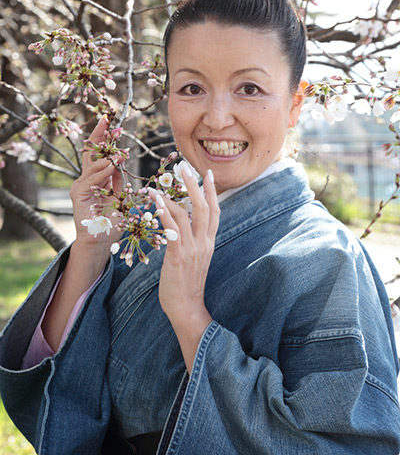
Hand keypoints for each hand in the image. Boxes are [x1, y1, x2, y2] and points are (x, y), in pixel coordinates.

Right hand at [70, 116, 123, 251]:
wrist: (99, 242)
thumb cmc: (110, 222)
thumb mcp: (119, 197)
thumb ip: (118, 181)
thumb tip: (120, 162)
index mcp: (98, 178)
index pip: (101, 154)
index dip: (106, 139)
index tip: (113, 123)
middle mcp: (87, 179)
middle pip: (92, 152)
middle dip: (99, 136)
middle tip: (107, 120)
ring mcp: (81, 185)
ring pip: (92, 164)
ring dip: (105, 153)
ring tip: (117, 145)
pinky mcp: (78, 194)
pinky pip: (90, 179)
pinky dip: (100, 172)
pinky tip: (109, 165)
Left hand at [150, 167, 219, 371]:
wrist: (187, 308)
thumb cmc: (186, 285)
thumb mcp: (195, 259)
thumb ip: (193, 241)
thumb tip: (184, 226)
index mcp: (209, 243)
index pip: (215, 212)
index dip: (212, 192)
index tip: (208, 174)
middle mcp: (204, 243)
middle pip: (205, 207)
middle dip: (195, 186)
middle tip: (185, 168)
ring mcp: (193, 249)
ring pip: (188, 215)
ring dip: (174, 196)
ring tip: (159, 184)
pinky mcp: (179, 256)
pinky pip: (173, 230)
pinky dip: (165, 213)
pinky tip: (157, 202)